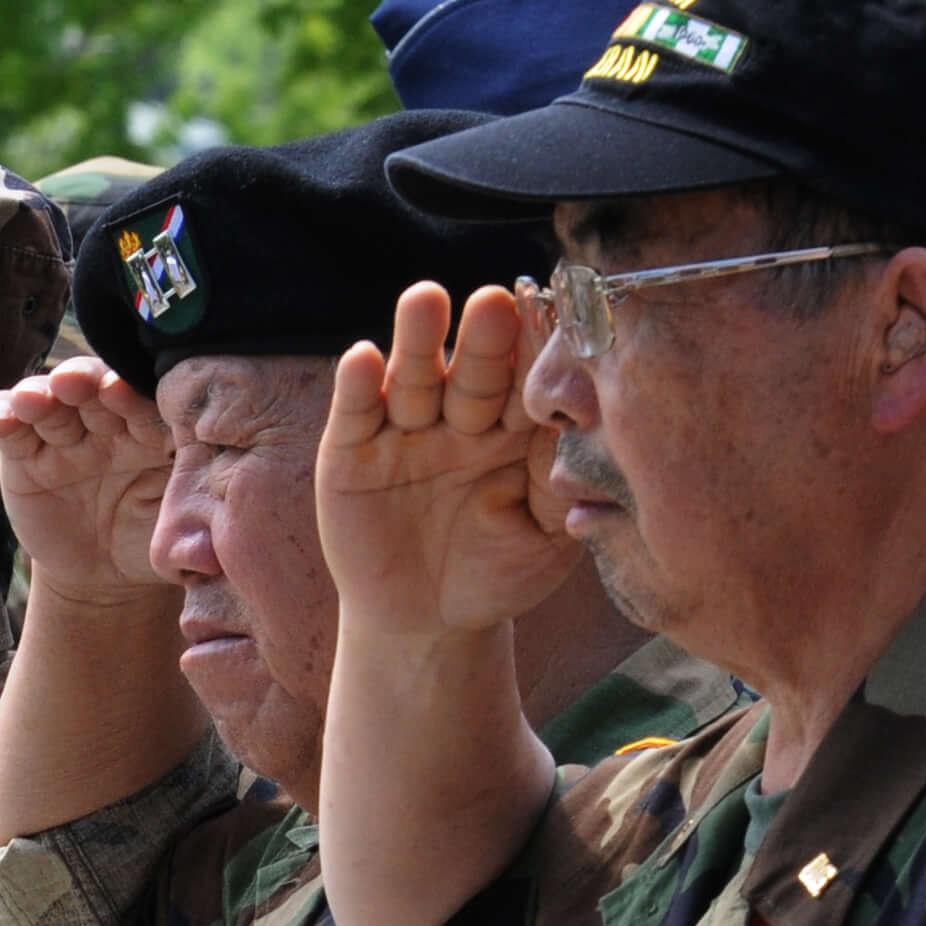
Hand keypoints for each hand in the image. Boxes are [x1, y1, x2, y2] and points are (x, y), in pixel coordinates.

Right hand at [0, 356, 174, 607]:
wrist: (105, 579)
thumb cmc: (152, 544)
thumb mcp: (178, 531)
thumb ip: (195, 522)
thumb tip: (211, 542)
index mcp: (152, 430)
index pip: (143, 400)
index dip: (132, 393)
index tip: (125, 391)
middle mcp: (107, 423)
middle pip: (93, 389)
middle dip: (85, 381)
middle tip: (78, 382)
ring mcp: (64, 437)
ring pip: (50, 404)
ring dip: (40, 395)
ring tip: (35, 400)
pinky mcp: (24, 457)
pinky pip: (12, 432)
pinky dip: (1, 416)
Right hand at [314, 281, 578, 643]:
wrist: (428, 626)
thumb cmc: (499, 576)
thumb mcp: (546, 540)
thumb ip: (559, 486)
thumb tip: (575, 431)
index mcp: (517, 432)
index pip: (529, 384)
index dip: (538, 354)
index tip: (555, 320)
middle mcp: (461, 421)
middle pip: (475, 371)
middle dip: (485, 338)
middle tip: (495, 301)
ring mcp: (405, 433)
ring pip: (414, 379)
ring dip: (419, 340)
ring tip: (425, 300)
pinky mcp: (350, 455)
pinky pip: (356, 415)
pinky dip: (358, 386)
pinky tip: (364, 358)